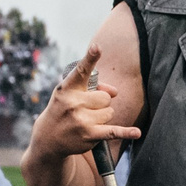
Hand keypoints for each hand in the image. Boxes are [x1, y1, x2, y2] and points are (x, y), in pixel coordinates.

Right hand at [29, 44, 140, 164]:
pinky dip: (126, 132)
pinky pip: (113, 131)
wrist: (48, 138)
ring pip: (109, 112)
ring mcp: (81, 120)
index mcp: (67, 89)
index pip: (81, 71)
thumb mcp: (71, 94)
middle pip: (105, 97)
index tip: (97, 47)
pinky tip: (137, 133)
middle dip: (100, 103)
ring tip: (86, 121)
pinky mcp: (89, 135)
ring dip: (103, 117)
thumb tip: (115, 92)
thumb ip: (93, 87)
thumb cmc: (63, 110)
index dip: (90, 58)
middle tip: (84, 110)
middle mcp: (73, 103)